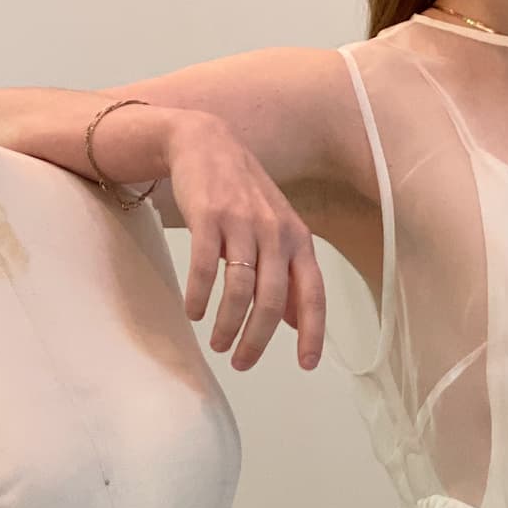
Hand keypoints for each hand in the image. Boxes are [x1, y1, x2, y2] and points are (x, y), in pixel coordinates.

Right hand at [163, 109, 325, 371]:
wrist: (205, 142)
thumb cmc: (243, 194)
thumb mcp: (276, 230)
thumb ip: (289, 274)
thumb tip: (295, 322)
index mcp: (298, 240)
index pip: (313, 294)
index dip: (312, 333)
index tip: (307, 365)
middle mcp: (276, 232)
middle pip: (272, 301)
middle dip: (256, 339)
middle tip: (241, 362)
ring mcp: (242, 223)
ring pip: (240, 289)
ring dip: (227, 324)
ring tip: (218, 344)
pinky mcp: (209, 216)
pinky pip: (205, 267)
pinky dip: (200, 296)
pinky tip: (194, 312)